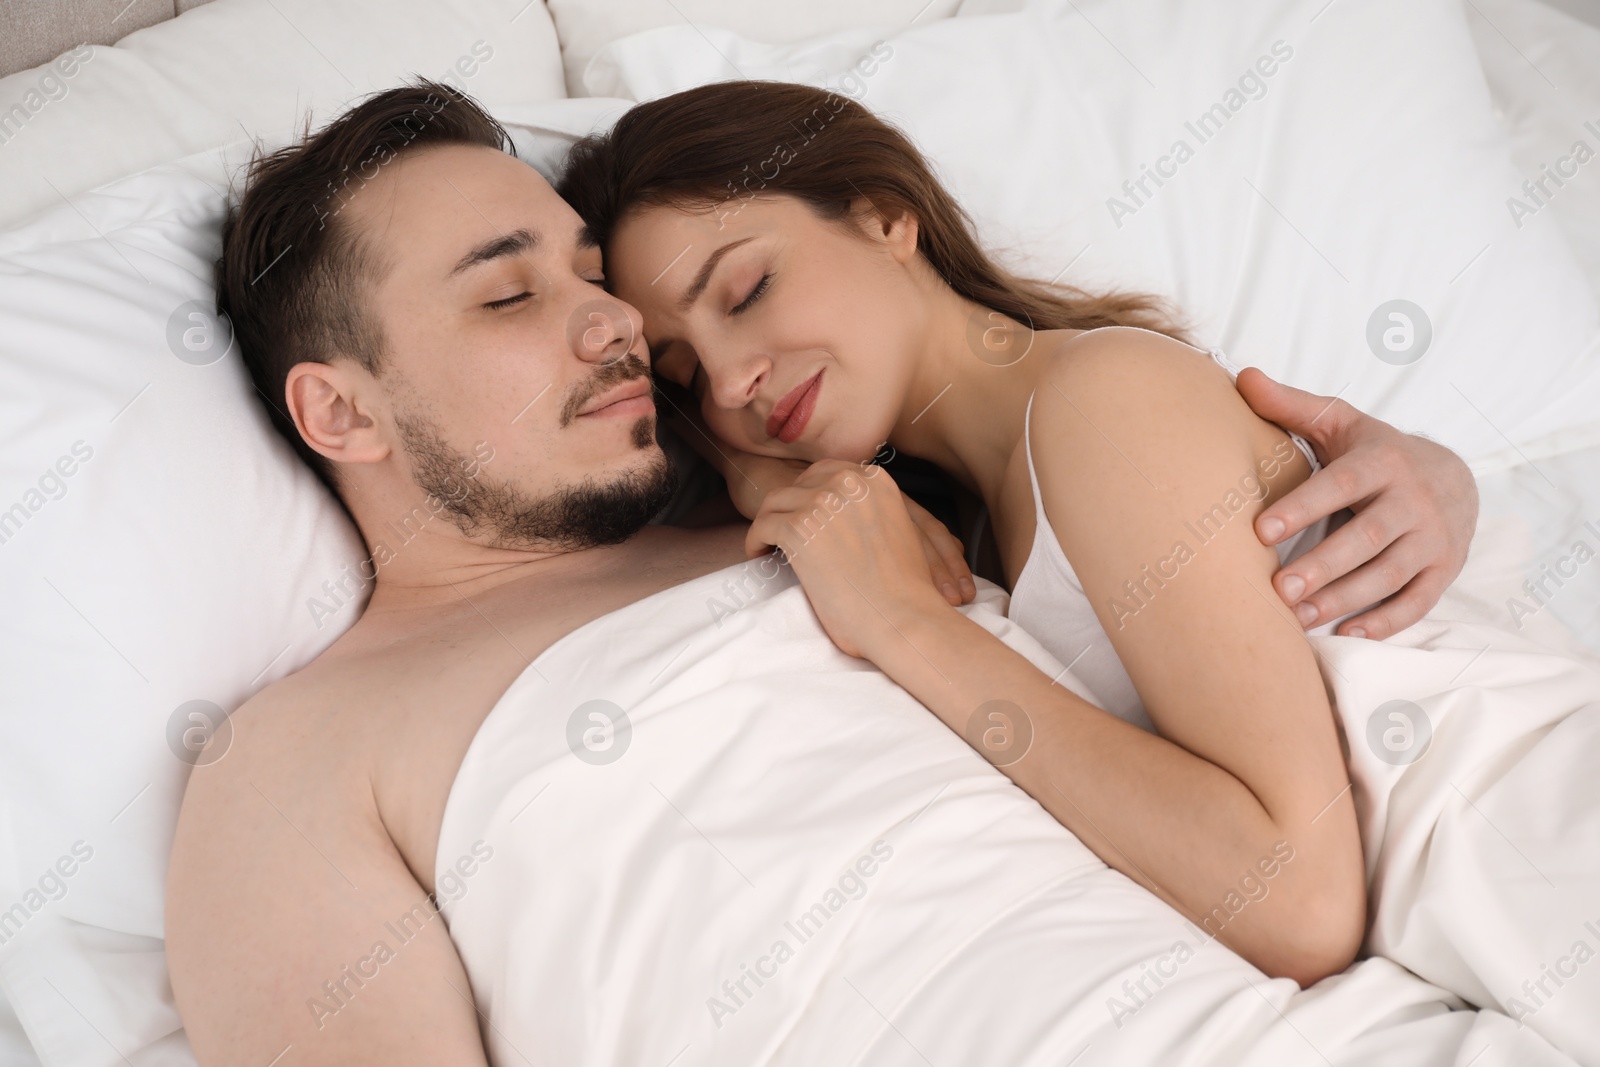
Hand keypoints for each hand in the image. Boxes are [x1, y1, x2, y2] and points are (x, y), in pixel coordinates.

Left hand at [744, 461, 966, 656]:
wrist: (903, 617)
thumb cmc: (903, 590)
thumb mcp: (897, 529)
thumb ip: (871, 511)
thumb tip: (840, 517)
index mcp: (875, 480)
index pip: (827, 473)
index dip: (810, 495)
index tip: (805, 517)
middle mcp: (849, 482)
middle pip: (800, 484)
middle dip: (790, 507)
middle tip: (784, 534)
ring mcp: (822, 501)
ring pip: (775, 502)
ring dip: (769, 524)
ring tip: (769, 547)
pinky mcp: (799, 527)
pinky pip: (761, 526)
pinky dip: (756, 542)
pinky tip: (761, 557)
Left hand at [1237, 367, 1476, 639]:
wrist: (1454, 475)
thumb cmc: (1376, 451)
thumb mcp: (1341, 422)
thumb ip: (1292, 405)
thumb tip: (1242, 377)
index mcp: (1383, 462)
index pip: (1341, 485)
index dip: (1303, 507)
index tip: (1260, 530)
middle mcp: (1414, 501)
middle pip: (1367, 539)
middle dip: (1322, 566)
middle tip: (1278, 590)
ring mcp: (1434, 539)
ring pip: (1389, 575)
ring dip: (1344, 599)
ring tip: (1297, 618)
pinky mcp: (1444, 570)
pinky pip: (1418, 601)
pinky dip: (1386, 621)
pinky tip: (1349, 634)